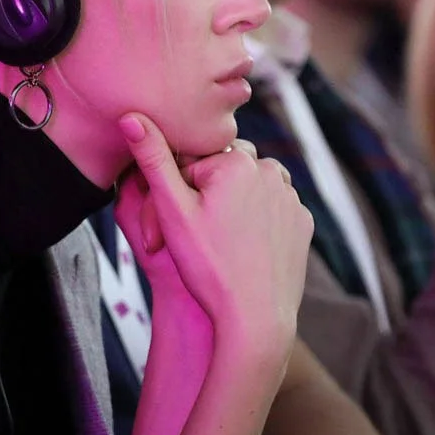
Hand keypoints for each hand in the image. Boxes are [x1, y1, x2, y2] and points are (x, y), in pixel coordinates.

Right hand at [114, 114, 311, 371]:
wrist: (254, 318)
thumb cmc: (208, 266)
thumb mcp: (171, 210)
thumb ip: (153, 158)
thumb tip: (130, 116)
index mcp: (237, 161)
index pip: (194, 161)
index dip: (179, 190)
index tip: (178, 223)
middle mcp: (271, 171)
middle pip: (225, 168)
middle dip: (209, 191)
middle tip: (199, 231)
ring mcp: (292, 198)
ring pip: (251, 186)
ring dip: (235, 201)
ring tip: (220, 238)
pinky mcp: (303, 222)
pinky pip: (274, 209)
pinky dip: (259, 220)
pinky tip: (244, 246)